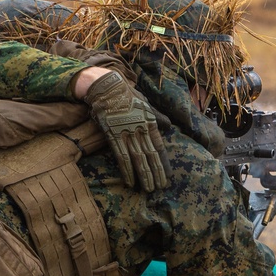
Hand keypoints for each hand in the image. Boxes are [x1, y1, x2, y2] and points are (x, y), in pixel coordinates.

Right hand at [83, 72, 170, 191]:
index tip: (168, 175)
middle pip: (150, 156)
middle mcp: (140, 129)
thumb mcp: (145, 104)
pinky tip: (131, 181)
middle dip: (156, 173)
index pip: (159, 147)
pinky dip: (127, 170)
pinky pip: (121, 156)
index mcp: (150, 122)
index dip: (164, 162)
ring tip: (148, 189)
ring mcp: (127, 133)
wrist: (107, 86)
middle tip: (160, 187)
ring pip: (138, 159)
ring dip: (144, 176)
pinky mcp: (113, 135)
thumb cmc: (126, 95)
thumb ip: (156, 117)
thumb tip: (168, 125)